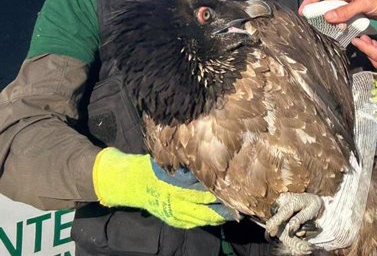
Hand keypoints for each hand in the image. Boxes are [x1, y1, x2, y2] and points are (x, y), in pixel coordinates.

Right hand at [92, 147, 239, 228]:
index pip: (198, 192)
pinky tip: (218, 217)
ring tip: (234, 212)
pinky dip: (206, 220)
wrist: (129, 184)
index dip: (216, 191)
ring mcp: (172, 214)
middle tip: (240, 203)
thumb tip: (208, 161)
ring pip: (200, 219)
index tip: (232, 187)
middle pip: (203, 209)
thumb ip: (186, 166)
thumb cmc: (149, 167)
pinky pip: (192, 223)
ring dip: (217, 216)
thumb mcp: (166, 162)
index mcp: (172, 186)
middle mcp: (172, 203)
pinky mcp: (172, 220)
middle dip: (222, 207)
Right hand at [298, 0, 376, 24]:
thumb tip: (328, 17)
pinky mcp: (358, 10)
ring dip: (332, 20)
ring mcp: (352, 1)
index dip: (311, 0)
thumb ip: (346, 10)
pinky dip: (341, 23)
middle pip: (327, 1)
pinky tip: (341, 29)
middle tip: (313, 24)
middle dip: (321, 13)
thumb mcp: (366, 3)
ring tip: (330, 29)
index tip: (303, 12)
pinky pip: (344, 17)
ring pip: (335, 11)